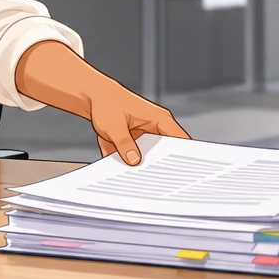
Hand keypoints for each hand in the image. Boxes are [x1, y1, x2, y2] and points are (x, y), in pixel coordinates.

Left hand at [13, 40, 188, 165]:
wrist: (93, 97)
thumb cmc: (107, 103)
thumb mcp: (114, 126)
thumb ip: (124, 144)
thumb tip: (134, 161)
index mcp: (160, 119)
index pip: (180, 139)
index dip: (184, 156)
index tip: (182, 172)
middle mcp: (156, 128)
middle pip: (167, 153)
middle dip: (162, 167)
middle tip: (156, 180)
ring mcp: (146, 138)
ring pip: (152, 159)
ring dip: (144, 168)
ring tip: (138, 180)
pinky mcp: (135, 145)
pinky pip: (138, 160)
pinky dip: (131, 167)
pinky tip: (124, 175)